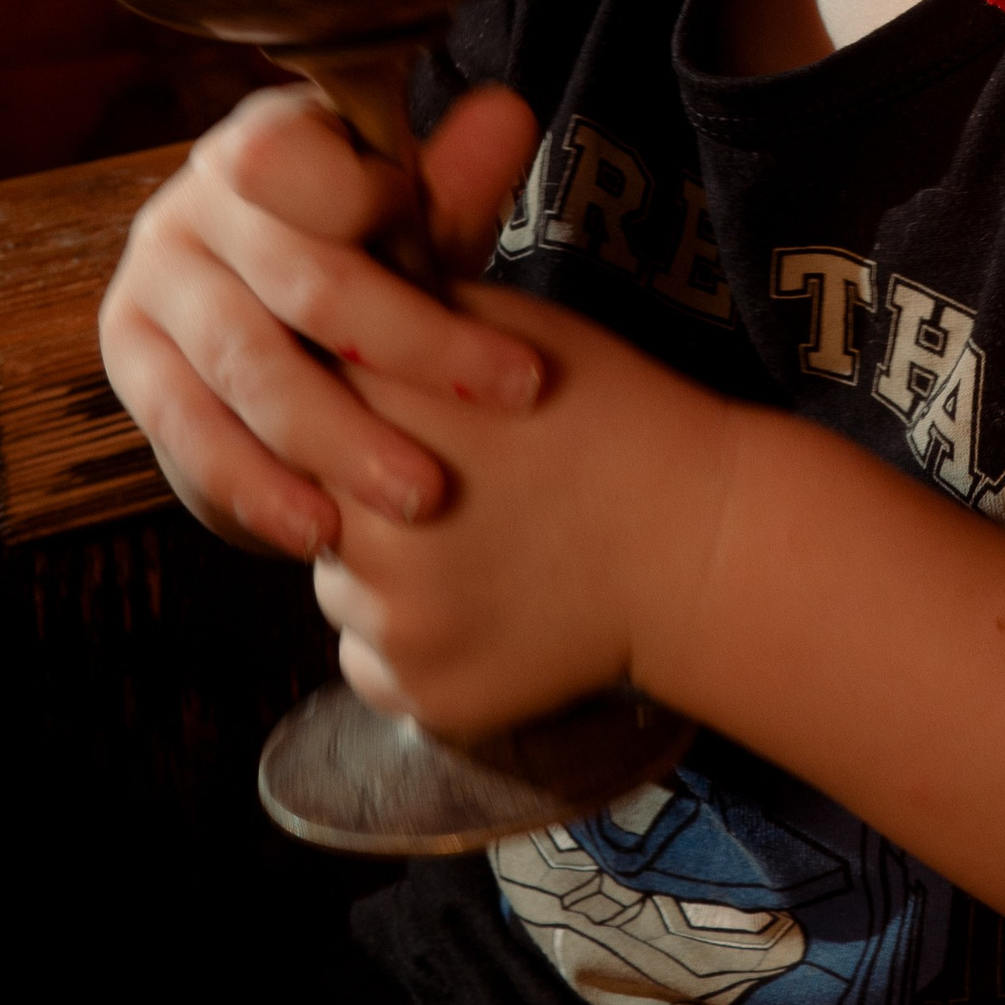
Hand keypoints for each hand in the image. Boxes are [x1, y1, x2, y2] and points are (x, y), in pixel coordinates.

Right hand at [99, 81, 550, 554]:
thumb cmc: (368, 252)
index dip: (390, 216)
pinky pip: (190, 430)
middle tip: (507, 402)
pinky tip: (321, 531)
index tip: (467, 266)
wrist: (283, 317)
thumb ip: (454, 182)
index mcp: (270, 137)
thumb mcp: (416, 218)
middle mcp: (194, 198)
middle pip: (303, 280)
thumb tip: (507, 113)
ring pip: (249, 367)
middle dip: (411, 352)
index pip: (310, 165)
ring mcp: (153, 276)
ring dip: (337, 440)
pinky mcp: (129, 356)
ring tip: (419, 497)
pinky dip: (258, 487)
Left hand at [314, 290, 741, 737]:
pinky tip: (469, 603)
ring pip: (332, 582)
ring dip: (372, 564)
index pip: (307, 397)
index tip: (394, 408)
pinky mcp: (421, 693)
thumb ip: (411, 324)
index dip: (351, 401)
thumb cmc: (615, 418)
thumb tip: (329, 312)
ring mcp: (395, 620)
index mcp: (387, 421)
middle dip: (352, 485)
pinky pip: (366, 659)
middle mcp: (370, 526)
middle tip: (435, 480)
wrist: (699, 542)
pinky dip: (402, 637)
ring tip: (462, 543)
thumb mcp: (514, 332)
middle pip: (304, 497)